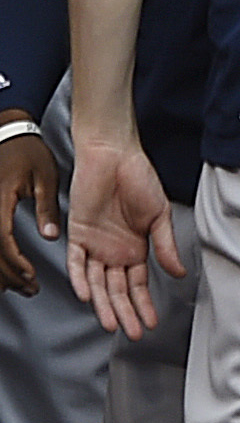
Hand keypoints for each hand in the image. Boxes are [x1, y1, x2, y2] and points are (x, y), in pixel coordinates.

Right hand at [0, 118, 61, 296]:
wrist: (7, 134)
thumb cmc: (27, 152)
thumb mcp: (44, 176)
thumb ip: (47, 208)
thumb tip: (51, 237)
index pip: (1, 241)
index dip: (15, 263)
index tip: (31, 277)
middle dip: (8, 275)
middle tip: (30, 288)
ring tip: (19, 287)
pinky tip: (4, 274)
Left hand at [66, 140, 182, 338]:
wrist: (114, 156)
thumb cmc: (139, 179)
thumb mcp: (160, 215)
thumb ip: (166, 245)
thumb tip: (179, 272)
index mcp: (136, 247)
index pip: (138, 284)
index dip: (144, 304)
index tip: (151, 322)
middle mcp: (114, 251)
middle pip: (117, 290)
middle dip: (126, 312)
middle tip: (133, 332)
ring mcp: (95, 245)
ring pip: (98, 283)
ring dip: (104, 304)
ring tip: (112, 323)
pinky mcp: (77, 235)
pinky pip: (76, 263)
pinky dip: (80, 279)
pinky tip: (87, 295)